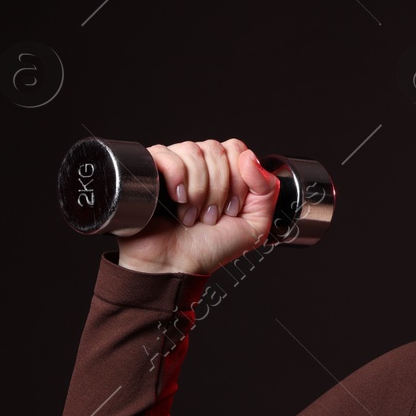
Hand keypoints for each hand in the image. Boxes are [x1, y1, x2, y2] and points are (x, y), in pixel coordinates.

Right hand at [115, 139, 280, 275]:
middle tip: (210, 218)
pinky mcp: (148, 170)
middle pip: (216, 149)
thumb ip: (267, 190)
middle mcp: (198, 165)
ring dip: (198, 191)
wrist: (174, 266)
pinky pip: (166, 154)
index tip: (232, 211)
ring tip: (192, 217)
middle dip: (218, 190)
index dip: (238, 179)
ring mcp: (172, 166)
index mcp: (223, 173)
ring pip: (193, 151)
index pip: (236, 149)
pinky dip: (176, 177)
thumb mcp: (254, 225)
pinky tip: (177, 199)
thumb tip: (250, 157)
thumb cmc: (209, 249)